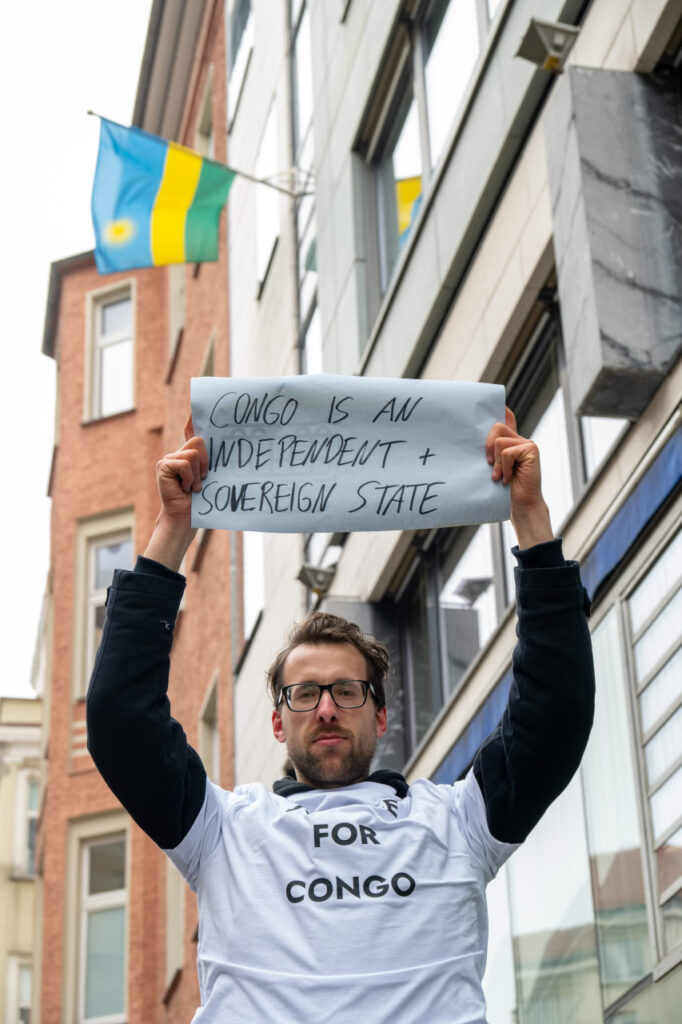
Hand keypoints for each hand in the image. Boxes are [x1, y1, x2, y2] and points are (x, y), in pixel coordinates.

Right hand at [145, 414, 208, 571]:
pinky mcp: (163, 465)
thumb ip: (209, 459)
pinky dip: (189, 478)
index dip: (194, 416)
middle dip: (206, 462)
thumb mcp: (209, 476)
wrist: (186, 517)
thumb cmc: (201, 500)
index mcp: (190, 455)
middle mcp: (179, 454)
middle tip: (203, 479)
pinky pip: (184, 463)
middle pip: (199, 441)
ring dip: (198, 474)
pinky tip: (184, 488)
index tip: (198, 403)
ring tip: (192, 487)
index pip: (192, 430)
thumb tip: (213, 443)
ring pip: (194, 454)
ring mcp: (169, 459)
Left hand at [486, 407, 552, 548]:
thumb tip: (472, 440)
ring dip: (496, 463)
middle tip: (490, 465)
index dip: (501, 408)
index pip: (506, 418)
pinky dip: (504, 467)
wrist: (521, 505)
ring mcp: (527, 444)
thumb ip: (489, 454)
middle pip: (496, 427)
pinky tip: (509, 478)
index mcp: (511, 442)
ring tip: (501, 476)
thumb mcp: (493, 468)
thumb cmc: (504, 490)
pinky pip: (506, 452)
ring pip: (499, 442)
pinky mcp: (531, 450)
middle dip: (487, 446)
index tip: (496, 401)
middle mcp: (520, 439)